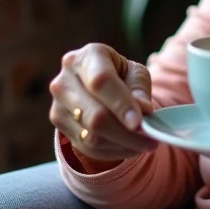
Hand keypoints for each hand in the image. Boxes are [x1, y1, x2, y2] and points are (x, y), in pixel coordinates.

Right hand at [49, 43, 157, 161]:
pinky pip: (85, 147)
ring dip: (122, 145)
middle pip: (94, 115)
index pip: (101, 81)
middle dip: (126, 133)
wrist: (95, 82)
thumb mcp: (135, 72)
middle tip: (151, 139)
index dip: (120, 103)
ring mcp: (57, 104)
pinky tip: (130, 148)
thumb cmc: (119, 73)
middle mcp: (65, 80)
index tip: (139, 122)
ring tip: (146, 145)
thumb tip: (144, 111)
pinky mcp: (58, 124)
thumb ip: (139, 89)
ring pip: (90, 136)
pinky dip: (111, 152)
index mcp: (87, 56)